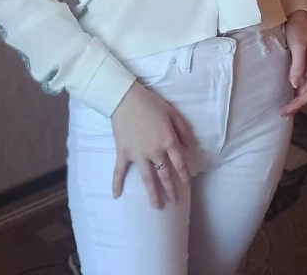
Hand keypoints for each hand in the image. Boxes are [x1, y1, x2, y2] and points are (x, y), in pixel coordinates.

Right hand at [110, 81, 194, 208]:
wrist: (126, 98)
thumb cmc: (151, 103)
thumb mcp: (172, 113)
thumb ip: (183, 130)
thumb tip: (190, 147)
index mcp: (168, 141)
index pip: (179, 163)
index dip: (184, 175)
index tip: (187, 185)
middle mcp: (155, 151)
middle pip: (165, 175)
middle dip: (171, 190)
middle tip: (174, 202)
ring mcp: (138, 154)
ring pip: (147, 179)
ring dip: (152, 194)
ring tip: (156, 207)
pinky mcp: (123, 153)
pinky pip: (119, 171)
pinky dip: (116, 184)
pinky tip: (116, 196)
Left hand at [279, 10, 306, 116]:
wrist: (298, 15)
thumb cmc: (298, 29)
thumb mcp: (297, 46)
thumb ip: (298, 64)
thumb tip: (295, 84)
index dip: (299, 103)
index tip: (287, 110)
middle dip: (297, 104)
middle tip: (282, 113)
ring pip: (304, 88)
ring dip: (296, 99)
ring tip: (285, 108)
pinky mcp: (302, 63)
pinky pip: (300, 81)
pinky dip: (294, 91)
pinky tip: (287, 94)